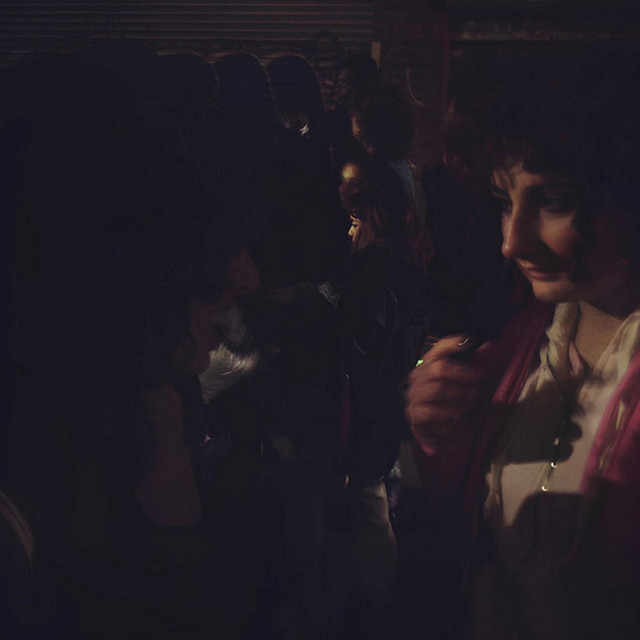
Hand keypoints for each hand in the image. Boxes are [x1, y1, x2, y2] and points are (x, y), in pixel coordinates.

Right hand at [406, 335, 488, 452]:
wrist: (439, 433)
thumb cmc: (453, 404)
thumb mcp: (466, 385)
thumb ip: (476, 365)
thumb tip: (492, 344)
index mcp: (429, 365)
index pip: (438, 349)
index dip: (452, 344)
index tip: (470, 341)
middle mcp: (418, 377)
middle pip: (439, 369)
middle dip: (463, 375)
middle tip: (479, 385)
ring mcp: (414, 395)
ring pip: (437, 390)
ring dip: (460, 397)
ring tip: (471, 404)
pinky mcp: (414, 414)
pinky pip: (432, 411)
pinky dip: (449, 415)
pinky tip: (458, 418)